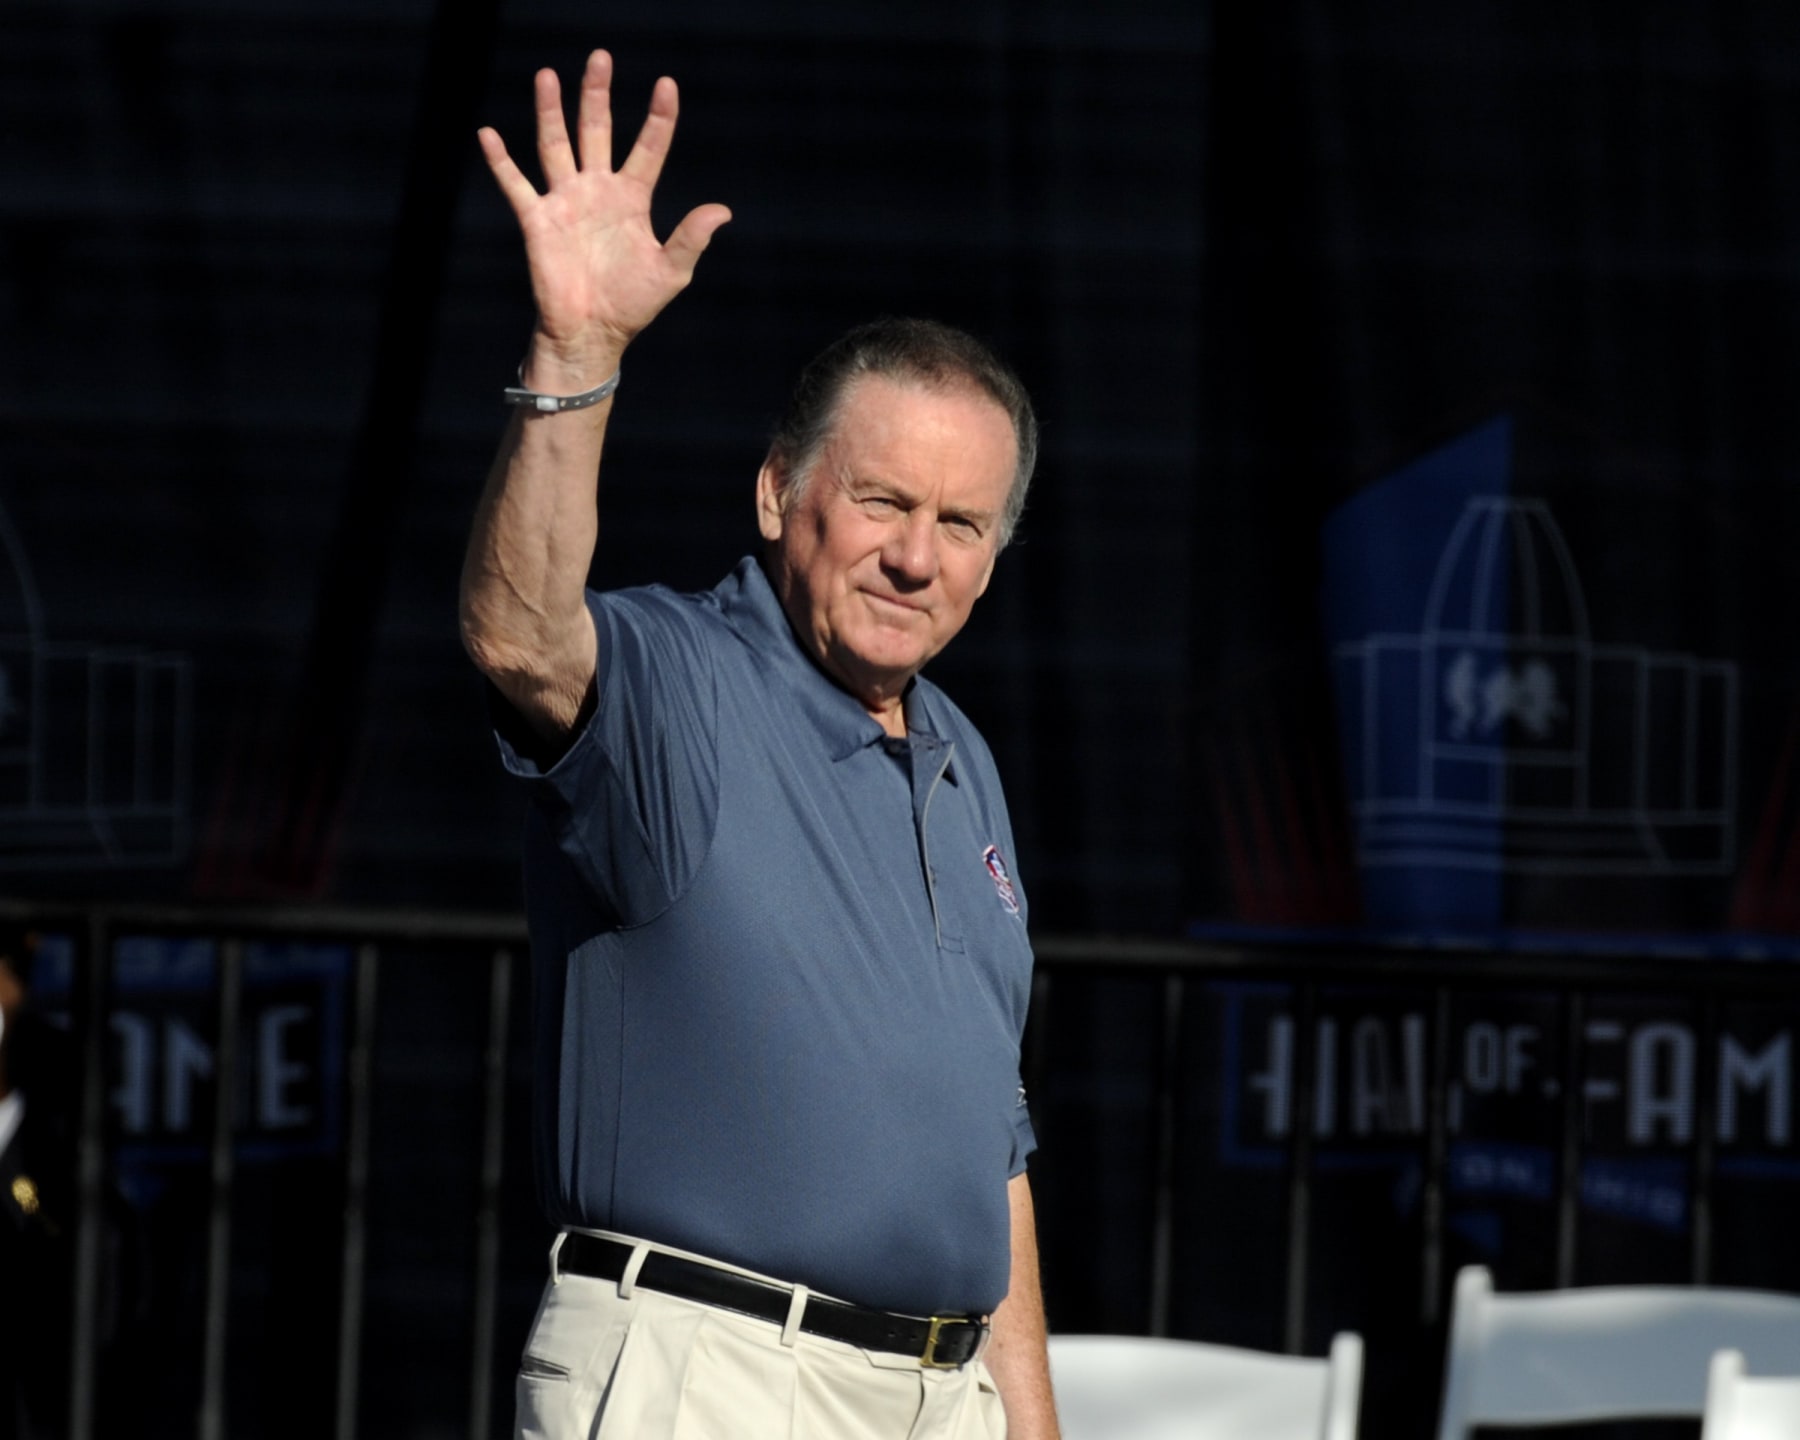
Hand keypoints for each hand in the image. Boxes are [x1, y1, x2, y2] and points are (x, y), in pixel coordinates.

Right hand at [478, 50, 731, 380]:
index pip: (648, 148)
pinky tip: (488, 134)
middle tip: (601, 57)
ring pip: (556, 144)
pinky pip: (516, 185)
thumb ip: (692, 238)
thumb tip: (722, 210)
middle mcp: (597, 191)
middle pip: (597, 131)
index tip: (667, 84)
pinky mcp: (538, 221)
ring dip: (550, 111)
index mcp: (633, 199)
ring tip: (548, 74)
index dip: (659, 118)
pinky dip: (501, 161)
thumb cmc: (633, 305)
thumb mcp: (671, 271)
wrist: (592, 335)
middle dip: (597, 95)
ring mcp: (566, 202)